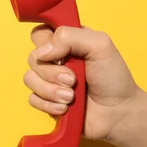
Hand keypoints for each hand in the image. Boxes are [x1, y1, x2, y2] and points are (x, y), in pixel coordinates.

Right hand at [23, 25, 140, 140]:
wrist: (117, 113)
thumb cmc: (113, 78)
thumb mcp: (100, 45)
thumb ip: (71, 37)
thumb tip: (42, 53)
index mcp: (67, 42)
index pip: (40, 33)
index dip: (44, 43)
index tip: (60, 53)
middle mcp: (55, 59)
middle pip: (32, 58)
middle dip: (52, 72)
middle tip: (73, 80)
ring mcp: (49, 81)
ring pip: (29, 79)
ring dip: (51, 90)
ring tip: (71, 97)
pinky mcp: (46, 100)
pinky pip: (32, 99)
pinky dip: (49, 104)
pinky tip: (66, 108)